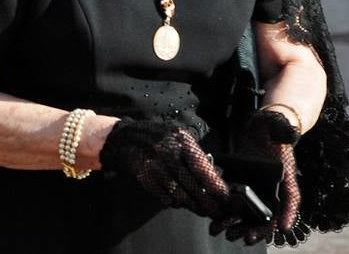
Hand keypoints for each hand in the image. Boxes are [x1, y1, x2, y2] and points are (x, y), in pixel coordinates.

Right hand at [99, 120, 229, 220]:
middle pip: (194, 186)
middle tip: (215, 210)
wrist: (124, 138)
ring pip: (181, 196)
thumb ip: (196, 155)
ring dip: (192, 205)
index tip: (225, 198)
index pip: (203, 169)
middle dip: (208, 202)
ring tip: (200, 209)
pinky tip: (179, 201)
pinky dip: (174, 202)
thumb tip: (217, 177)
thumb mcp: (178, 138)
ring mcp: (156, 167)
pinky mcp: (146, 179)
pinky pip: (165, 197)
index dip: (216, 187)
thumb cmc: (157, 138)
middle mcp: (168, 153)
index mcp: (181, 141)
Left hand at [211, 109, 300, 243]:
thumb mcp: (279, 125)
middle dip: (257, 228)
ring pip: (250, 212)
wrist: (262, 127)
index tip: (283, 228)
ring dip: (239, 225)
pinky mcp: (241, 183)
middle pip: (268, 213)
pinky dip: (227, 213)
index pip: (292, 198)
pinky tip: (215, 220)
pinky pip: (235, 202)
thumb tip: (288, 133)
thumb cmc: (274, 126)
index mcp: (287, 177)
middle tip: (245, 238)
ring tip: (225, 234)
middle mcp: (273, 187)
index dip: (289, 214)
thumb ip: (284, 130)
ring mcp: (257, 187)